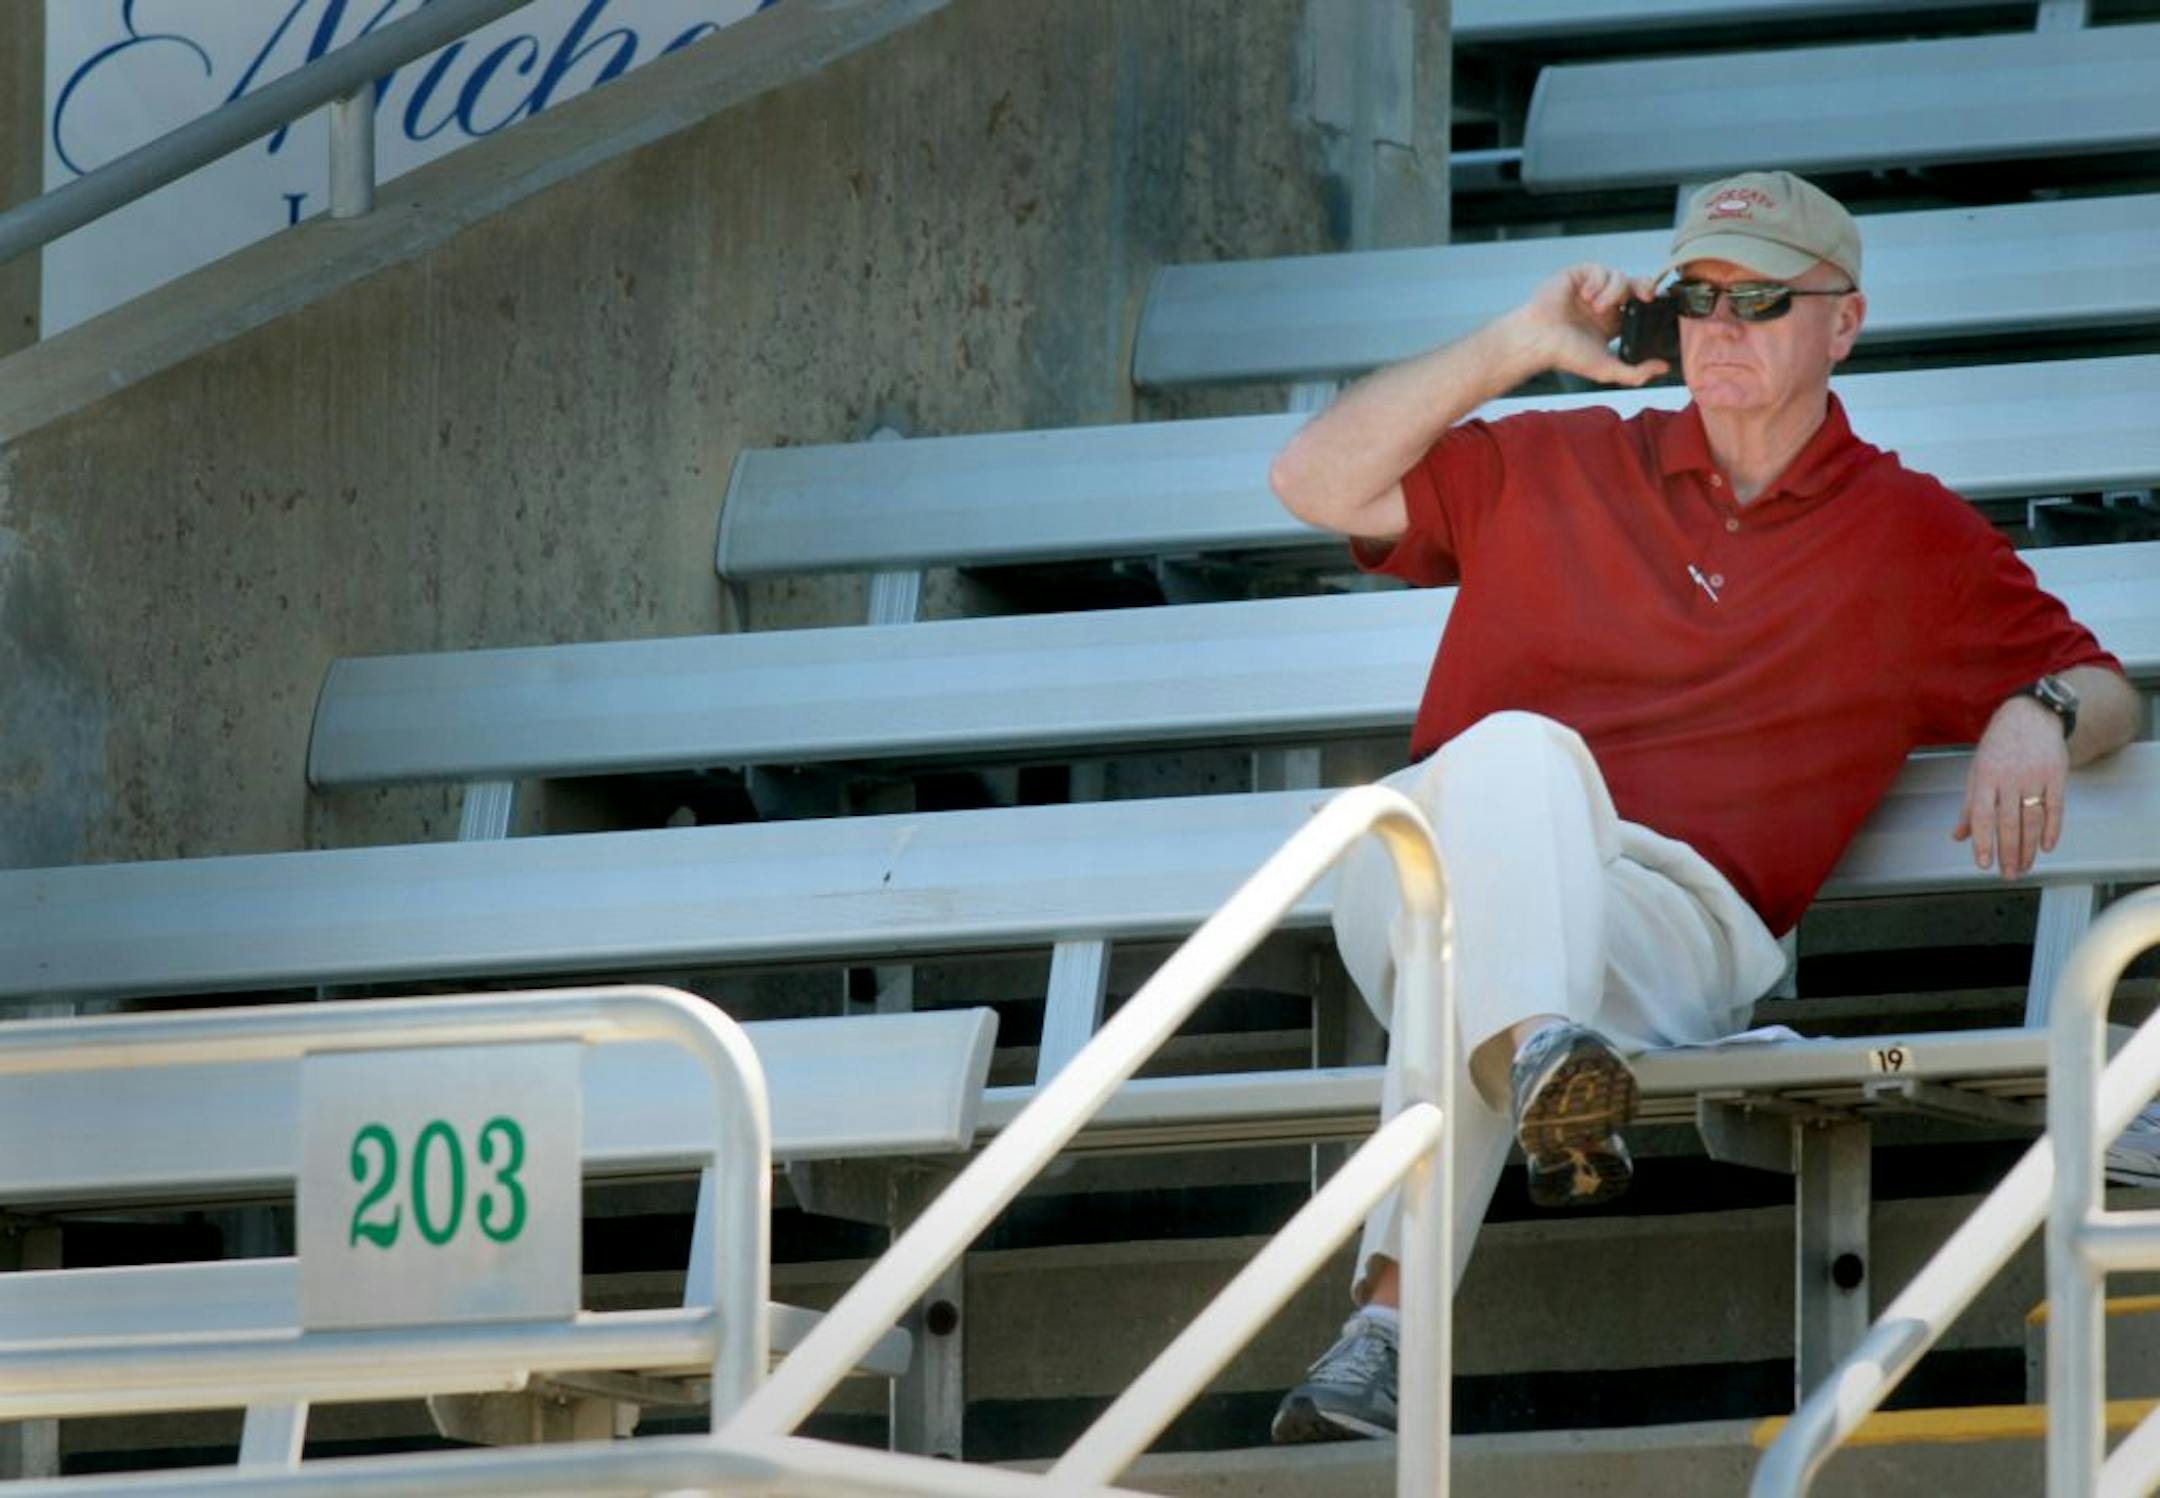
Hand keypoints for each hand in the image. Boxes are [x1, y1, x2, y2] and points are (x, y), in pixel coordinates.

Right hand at [1506, 263, 1669, 387]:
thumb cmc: (1564, 354)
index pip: (1639, 305)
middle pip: (1635, 284)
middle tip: (1643, 296)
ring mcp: (1590, 287)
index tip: (1651, 306)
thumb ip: (1636, 373)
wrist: (1538, 340)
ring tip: (1596, 307)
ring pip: (1619, 276)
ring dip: (1613, 291)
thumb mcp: (1606, 368)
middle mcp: (1603, 303)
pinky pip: (1599, 269)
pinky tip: (1585, 296)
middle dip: (1643, 287)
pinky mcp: (1578, 275)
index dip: (1648, 302)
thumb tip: (1663, 368)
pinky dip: (1597, 281)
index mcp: (1611, 322)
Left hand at [1952, 696, 2069, 878]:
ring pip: (2032, 819)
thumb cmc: (1999, 746)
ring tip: (2025, 866)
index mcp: (1985, 777)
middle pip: (2009, 822)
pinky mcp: (2056, 775)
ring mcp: (2035, 776)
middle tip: (2009, 874)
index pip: (1982, 816)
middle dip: (2008, 852)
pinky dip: (2053, 829)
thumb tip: (1959, 836)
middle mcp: (2010, 778)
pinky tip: (2047, 847)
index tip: (1983, 864)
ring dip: (2029, 847)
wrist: (2030, 716)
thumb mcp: (1977, 771)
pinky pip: (2055, 807)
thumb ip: (1970, 806)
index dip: (1983, 842)